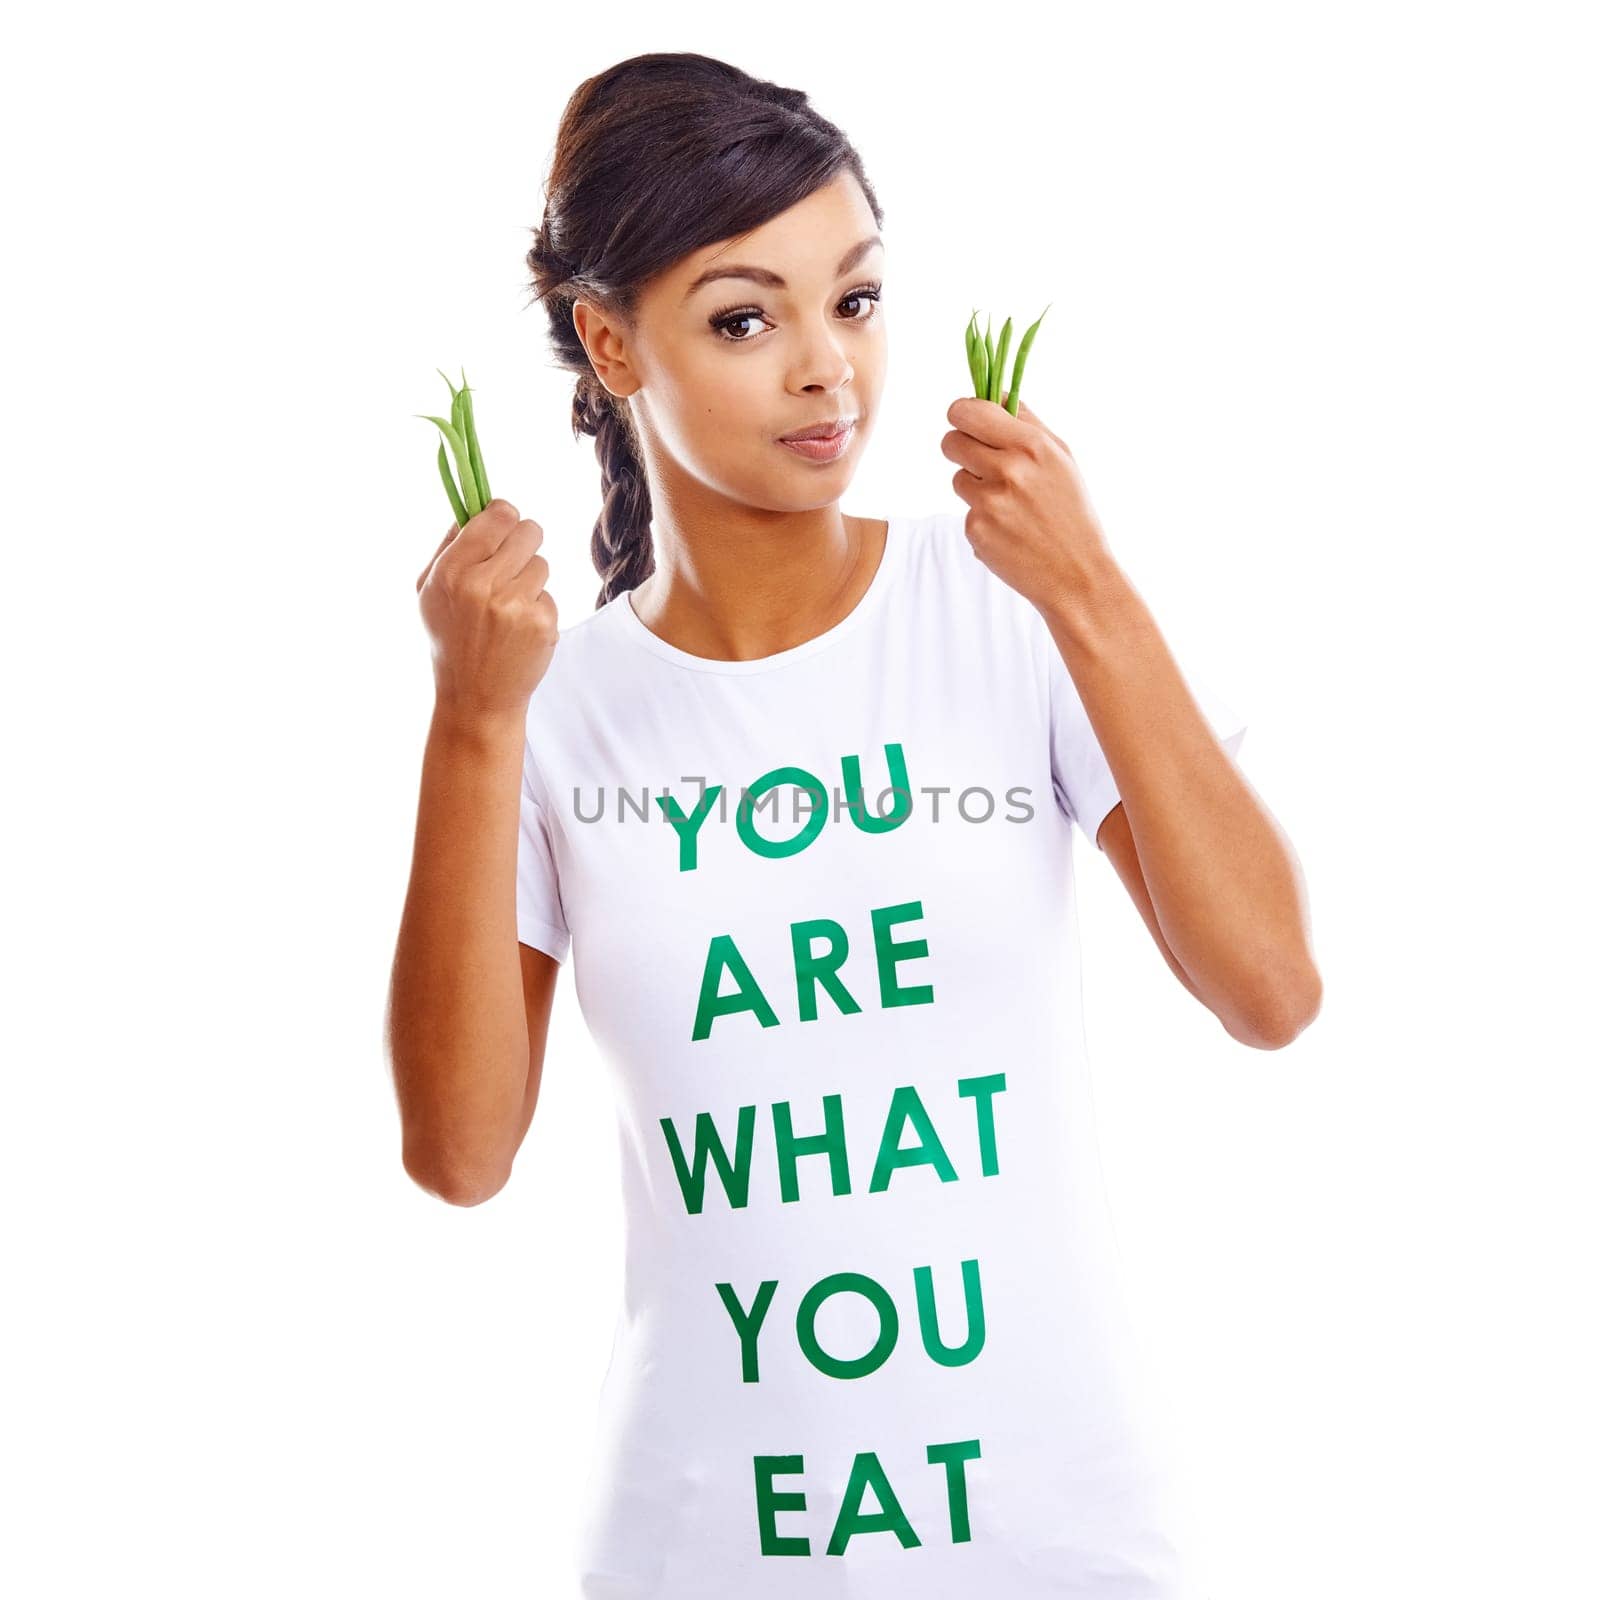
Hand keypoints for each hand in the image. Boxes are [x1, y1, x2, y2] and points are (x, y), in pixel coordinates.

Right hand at [416, 499, 558, 723]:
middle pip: (528, 530)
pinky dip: (538, 608)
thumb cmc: (450, 640)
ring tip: (508, 607)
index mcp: (452, 571)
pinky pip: (549, 594)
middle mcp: (483, 584)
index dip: (504, 515)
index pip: (497, 515)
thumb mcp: (429, 593)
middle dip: (522, 543)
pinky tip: (519, 629)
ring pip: (542, 563)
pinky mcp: (542, 622)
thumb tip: (473, 507)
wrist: (476, 697)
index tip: (502, 525)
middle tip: (510, 565)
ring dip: (529, 579)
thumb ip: (450, 546)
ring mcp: (515, 604)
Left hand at [941, 391, 1112, 614]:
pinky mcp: (976, 530)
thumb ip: (1026, 422)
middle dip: (961, 448)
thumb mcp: (1061, 458)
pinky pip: (966, 511)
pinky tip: (1009, 531)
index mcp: (1031, 444)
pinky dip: (982, 519)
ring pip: (957, 478)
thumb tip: (994, 392)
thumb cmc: (1071, 511)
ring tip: (1010, 505)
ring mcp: (989, 502)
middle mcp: (1008, 469)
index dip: (961, 414)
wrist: (1077, 574)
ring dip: (975, 487)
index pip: (967, 411)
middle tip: (982, 462)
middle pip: (951, 441)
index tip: (967, 421)